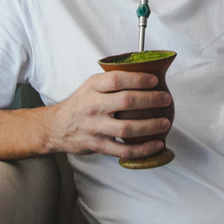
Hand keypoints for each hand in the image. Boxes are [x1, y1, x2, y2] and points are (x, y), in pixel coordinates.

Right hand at [48, 71, 171, 159]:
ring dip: (150, 126)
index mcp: (92, 87)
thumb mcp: (91, 86)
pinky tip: (156, 144)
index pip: (117, 79)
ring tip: (165, 122)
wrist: (57, 127)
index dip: (138, 79)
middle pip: (126, 101)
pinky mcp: (97, 145)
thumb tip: (145, 73)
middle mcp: (92, 106)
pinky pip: (123, 150)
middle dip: (151, 100)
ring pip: (127, 128)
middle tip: (166, 99)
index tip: (154, 80)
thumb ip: (112, 81)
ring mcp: (94, 127)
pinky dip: (143, 149)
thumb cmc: (80, 104)